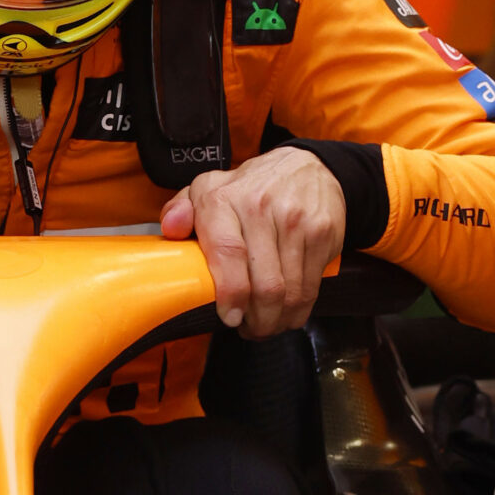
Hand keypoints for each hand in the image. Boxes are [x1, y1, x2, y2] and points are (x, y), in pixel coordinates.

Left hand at [160, 146, 346, 336]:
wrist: (307, 166)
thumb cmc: (249, 188)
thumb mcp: (206, 189)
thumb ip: (179, 209)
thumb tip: (171, 228)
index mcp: (224, 200)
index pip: (228, 253)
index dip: (230, 294)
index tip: (229, 317)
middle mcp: (261, 208)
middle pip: (264, 285)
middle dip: (257, 320)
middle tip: (249, 327)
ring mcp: (296, 221)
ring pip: (290, 292)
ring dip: (278, 320)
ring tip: (267, 324)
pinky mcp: (322, 233)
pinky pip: (311, 286)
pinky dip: (299, 310)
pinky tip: (288, 311)